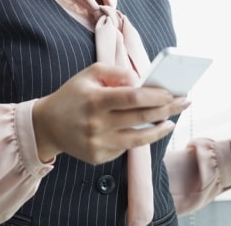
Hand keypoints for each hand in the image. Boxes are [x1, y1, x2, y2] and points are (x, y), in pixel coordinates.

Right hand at [32, 62, 190, 164]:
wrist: (47, 125)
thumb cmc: (73, 95)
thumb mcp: (89, 74)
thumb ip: (116, 73)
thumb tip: (141, 81)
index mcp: (95, 100)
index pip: (133, 98)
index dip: (155, 95)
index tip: (172, 93)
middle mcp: (97, 124)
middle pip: (140, 118)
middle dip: (167, 109)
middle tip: (184, 103)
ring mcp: (98, 144)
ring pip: (139, 139)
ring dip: (159, 130)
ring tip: (171, 122)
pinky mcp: (98, 157)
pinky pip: (125, 147)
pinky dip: (139, 138)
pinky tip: (148, 130)